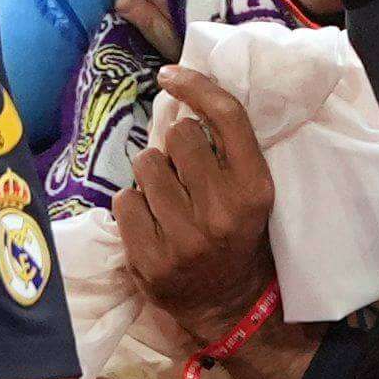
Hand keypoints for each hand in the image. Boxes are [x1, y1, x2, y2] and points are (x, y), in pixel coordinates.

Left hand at [113, 65, 277, 338]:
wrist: (230, 303)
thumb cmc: (237, 232)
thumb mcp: (250, 188)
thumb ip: (225, 145)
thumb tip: (178, 86)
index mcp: (255, 187)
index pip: (225, 116)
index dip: (195, 84)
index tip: (170, 75)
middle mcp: (222, 212)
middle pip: (179, 135)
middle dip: (175, 145)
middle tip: (184, 171)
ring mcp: (184, 239)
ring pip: (145, 164)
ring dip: (152, 174)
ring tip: (167, 197)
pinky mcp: (151, 261)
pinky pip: (124, 200)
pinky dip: (133, 204)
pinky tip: (151, 220)